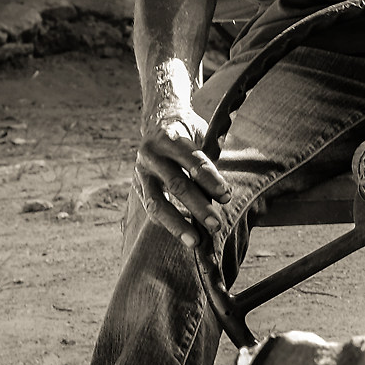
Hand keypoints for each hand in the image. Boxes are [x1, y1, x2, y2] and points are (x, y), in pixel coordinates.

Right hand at [135, 95, 231, 246]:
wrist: (157, 122)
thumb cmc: (189, 131)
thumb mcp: (201, 133)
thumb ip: (210, 157)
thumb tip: (227, 192)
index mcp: (170, 137)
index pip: (192, 160)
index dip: (210, 179)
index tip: (226, 196)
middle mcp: (152, 154)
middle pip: (176, 184)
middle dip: (198, 207)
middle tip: (216, 225)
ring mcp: (141, 172)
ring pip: (157, 203)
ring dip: (177, 225)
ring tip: (196, 241)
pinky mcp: (137, 187)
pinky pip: (150, 209)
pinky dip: (167, 224)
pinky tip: (184, 236)